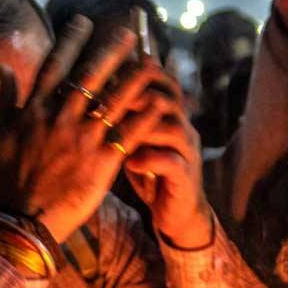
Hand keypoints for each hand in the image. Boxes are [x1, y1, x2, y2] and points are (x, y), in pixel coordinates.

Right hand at [0, 17, 161, 241]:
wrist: (22, 221)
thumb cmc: (8, 180)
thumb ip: (4, 98)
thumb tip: (3, 67)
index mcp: (35, 110)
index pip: (56, 66)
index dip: (72, 41)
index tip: (85, 21)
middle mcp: (60, 118)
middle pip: (91, 76)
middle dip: (112, 51)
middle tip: (131, 33)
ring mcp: (82, 140)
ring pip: (114, 102)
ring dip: (136, 79)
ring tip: (153, 63)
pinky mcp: (101, 163)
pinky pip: (128, 135)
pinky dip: (144, 118)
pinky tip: (161, 104)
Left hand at [119, 70, 213, 248]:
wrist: (176, 212)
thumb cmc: (151, 172)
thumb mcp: (138, 141)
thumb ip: (128, 118)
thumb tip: (99, 91)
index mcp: (173, 117)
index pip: (166, 84)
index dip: (142, 76)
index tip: (112, 75)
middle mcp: (185, 129)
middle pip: (170, 99)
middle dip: (139, 97)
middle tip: (111, 102)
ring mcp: (188, 153)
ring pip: (173, 127)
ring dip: (144, 128)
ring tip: (119, 133)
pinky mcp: (186, 177)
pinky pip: (172, 162)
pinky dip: (150, 160)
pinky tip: (131, 163)